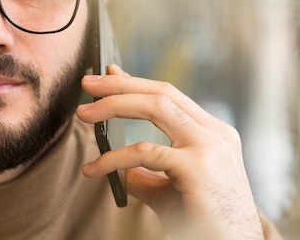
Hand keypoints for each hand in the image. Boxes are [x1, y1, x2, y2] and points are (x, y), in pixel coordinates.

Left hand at [77, 65, 264, 239]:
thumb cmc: (202, 224)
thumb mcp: (170, 191)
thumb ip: (147, 172)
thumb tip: (118, 165)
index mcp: (212, 134)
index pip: (170, 96)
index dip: (136, 83)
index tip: (109, 75)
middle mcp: (215, 134)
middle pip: (161, 93)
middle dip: (120, 85)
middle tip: (87, 84)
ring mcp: (210, 147)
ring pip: (155, 107)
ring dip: (113, 105)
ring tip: (83, 114)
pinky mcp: (198, 167)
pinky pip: (145, 152)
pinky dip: (113, 158)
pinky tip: (94, 169)